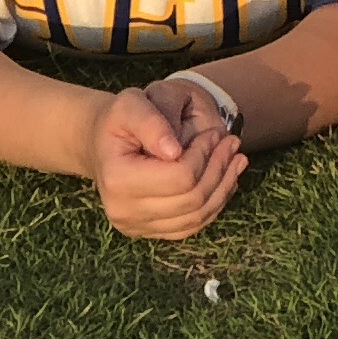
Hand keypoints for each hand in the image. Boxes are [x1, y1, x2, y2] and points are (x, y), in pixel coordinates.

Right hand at [92, 79, 242, 240]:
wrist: (101, 144)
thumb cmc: (118, 120)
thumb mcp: (130, 105)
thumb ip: (152, 122)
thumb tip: (175, 150)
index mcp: (118, 179)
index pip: (179, 177)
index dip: (204, 154)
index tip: (214, 133)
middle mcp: (124, 211)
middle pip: (191, 200)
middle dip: (219, 169)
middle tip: (232, 143)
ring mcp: (136, 227)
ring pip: (197, 217)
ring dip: (223, 188)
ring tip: (236, 159)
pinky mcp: (149, 233)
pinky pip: (191, 226)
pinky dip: (214, 204)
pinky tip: (225, 179)